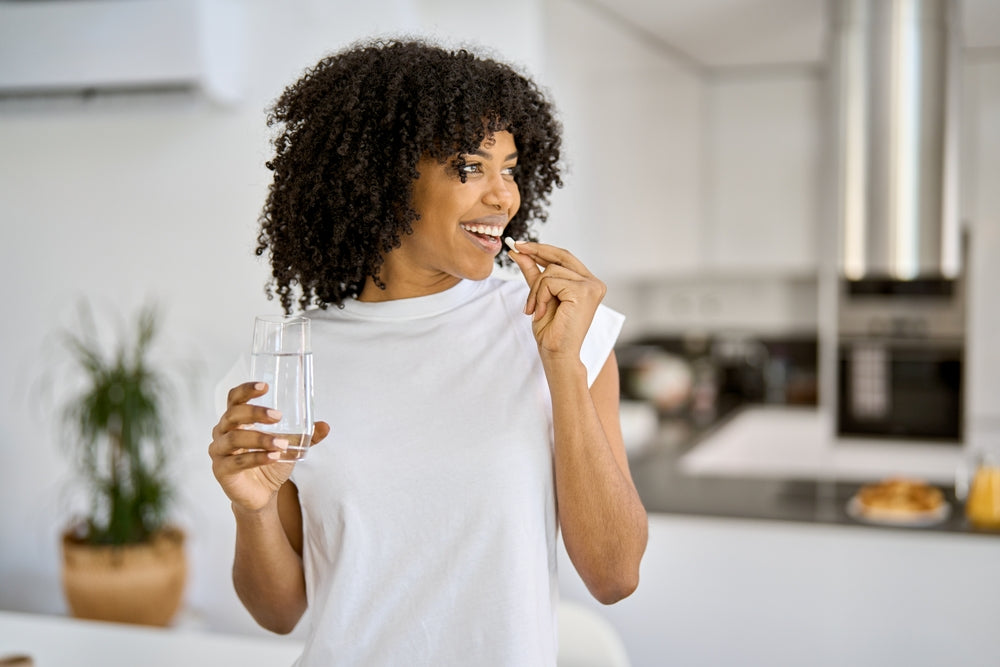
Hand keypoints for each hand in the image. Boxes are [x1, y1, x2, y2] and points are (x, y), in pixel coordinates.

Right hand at [208, 382, 329, 511]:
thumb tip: (326, 426)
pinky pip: (237, 462)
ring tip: (282, 443)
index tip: (265, 386)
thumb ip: (307, 436)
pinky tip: (273, 456)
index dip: (246, 390)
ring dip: (260, 439)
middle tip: (277, 416)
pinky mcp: (221, 471)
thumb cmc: (270, 463)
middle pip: (233, 415)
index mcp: (236, 420)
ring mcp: (219, 452)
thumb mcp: (291, 446)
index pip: (235, 399)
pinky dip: (256, 458)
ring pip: (234, 439)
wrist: (261, 494)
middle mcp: (223, 432)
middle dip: (255, 413)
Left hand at [508, 241, 606, 360]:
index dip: (543, 249)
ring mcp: (591, 286)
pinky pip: (550, 281)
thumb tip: (519, 252)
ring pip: (550, 270)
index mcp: (588, 283)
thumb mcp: (540, 296)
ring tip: (535, 310)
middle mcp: (594, 283)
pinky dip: (539, 296)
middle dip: (535, 253)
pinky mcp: (583, 292)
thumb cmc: (551, 330)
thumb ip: (533, 273)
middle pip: (559, 257)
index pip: (564, 257)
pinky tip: (541, 312)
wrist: (557, 353)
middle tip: (515, 249)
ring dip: (536, 290)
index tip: (521, 245)